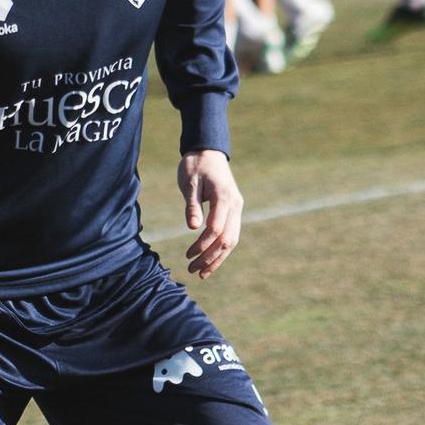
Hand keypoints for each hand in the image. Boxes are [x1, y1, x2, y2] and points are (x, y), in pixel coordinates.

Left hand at [178, 150, 243, 279]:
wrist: (208, 151)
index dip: (203, 245)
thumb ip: (192, 205)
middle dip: (210, 257)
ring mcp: (236, 208)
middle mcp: (235, 205)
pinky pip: (230, 234)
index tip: (188, 255)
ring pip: (231, 240)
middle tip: (192, 270)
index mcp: (224, 197)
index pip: (216, 228)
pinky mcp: (233, 211)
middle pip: (227, 239)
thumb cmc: (195, 165)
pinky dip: (221, 249)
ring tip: (201, 272)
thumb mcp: (189, 183)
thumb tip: (193, 228)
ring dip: (217, 258)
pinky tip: (209, 260)